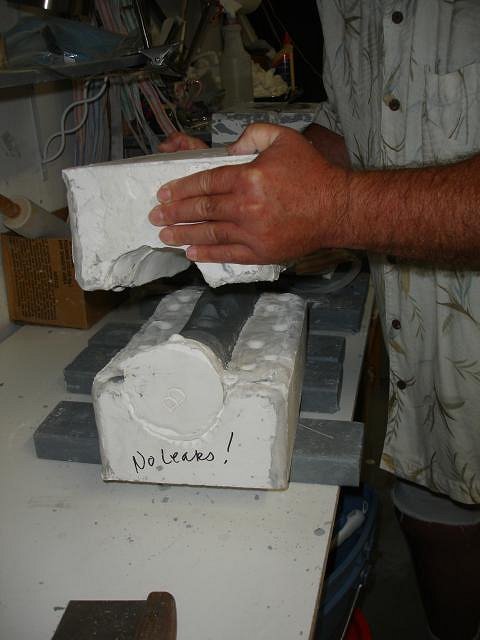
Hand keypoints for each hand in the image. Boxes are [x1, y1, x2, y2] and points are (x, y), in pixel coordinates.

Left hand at [149, 124, 349, 263]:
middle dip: (174, 213)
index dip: (181, 189)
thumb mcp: (284, 138)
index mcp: (248, 177)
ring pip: (210, 234)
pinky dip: (207, 254)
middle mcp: (245, 206)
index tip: (164, 194)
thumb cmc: (312, 172)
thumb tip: (230, 148)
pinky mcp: (261, 252)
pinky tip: (191, 252)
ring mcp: (252, 232)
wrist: (338, 208)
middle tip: (156, 216)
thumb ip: (253, 134)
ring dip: (184, 234)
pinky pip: (228, 254)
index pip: (205, 183)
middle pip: (202, 210)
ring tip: (165, 235)